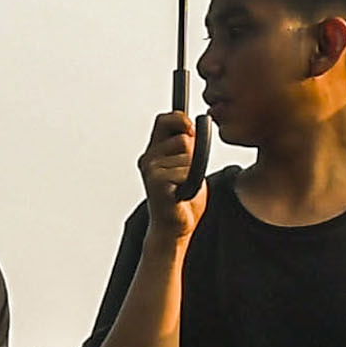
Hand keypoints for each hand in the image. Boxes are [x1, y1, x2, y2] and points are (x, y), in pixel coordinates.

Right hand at [135, 110, 207, 238]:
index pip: (164, 120)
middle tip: (187, 174)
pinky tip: (181, 194)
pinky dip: (192, 185)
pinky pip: (188, 172)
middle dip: (194, 155)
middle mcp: (149, 157)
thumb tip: (195, 130)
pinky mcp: (156, 180)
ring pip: (188, 156)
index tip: (192, 128)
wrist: (174, 228)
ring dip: (194, 172)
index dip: (180, 119)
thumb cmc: (182, 199)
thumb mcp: (189, 165)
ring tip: (184, 187)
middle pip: (184, 138)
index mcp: (155, 151)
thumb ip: (189, 146)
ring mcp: (151, 168)